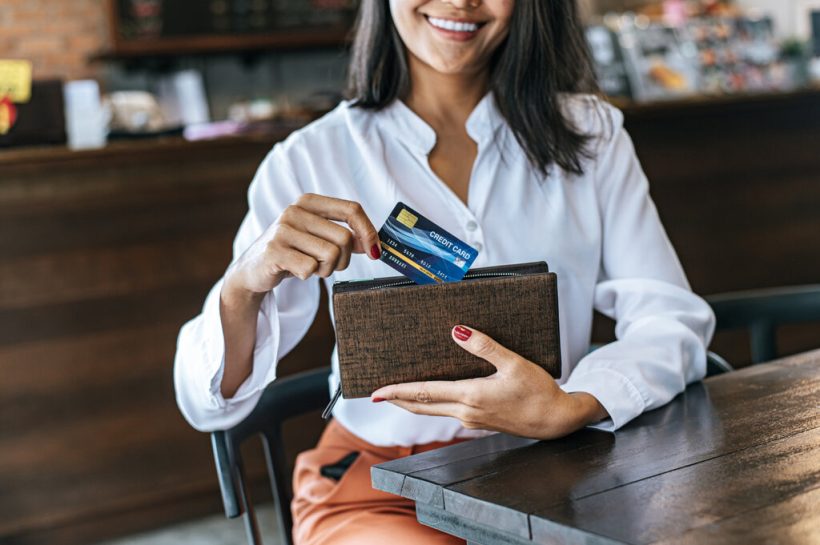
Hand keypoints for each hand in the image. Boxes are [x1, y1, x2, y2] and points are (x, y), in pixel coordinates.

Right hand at [223, 193, 380, 299]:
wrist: (252, 269)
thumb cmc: (292, 252)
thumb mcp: (318, 238)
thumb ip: (345, 236)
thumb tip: (374, 244)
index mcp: (309, 202)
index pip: (352, 209)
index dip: (369, 232)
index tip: (375, 252)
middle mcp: (295, 211)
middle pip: (345, 238)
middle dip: (343, 260)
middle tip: (327, 266)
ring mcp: (282, 230)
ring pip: (331, 255)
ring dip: (326, 270)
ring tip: (310, 268)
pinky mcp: (274, 251)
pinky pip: (311, 268)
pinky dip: (308, 276)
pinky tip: (295, 271)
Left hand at [370, 326, 609, 439]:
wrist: (556, 421)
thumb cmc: (539, 391)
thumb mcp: (513, 363)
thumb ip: (484, 346)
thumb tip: (457, 330)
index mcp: (471, 396)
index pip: (425, 393)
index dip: (399, 391)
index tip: (378, 392)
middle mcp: (466, 412)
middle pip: (422, 406)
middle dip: (398, 399)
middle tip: (376, 394)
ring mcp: (472, 420)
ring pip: (433, 412)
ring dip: (413, 403)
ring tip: (397, 394)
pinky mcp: (479, 422)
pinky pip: (447, 413)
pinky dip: (432, 405)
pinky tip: (431, 397)